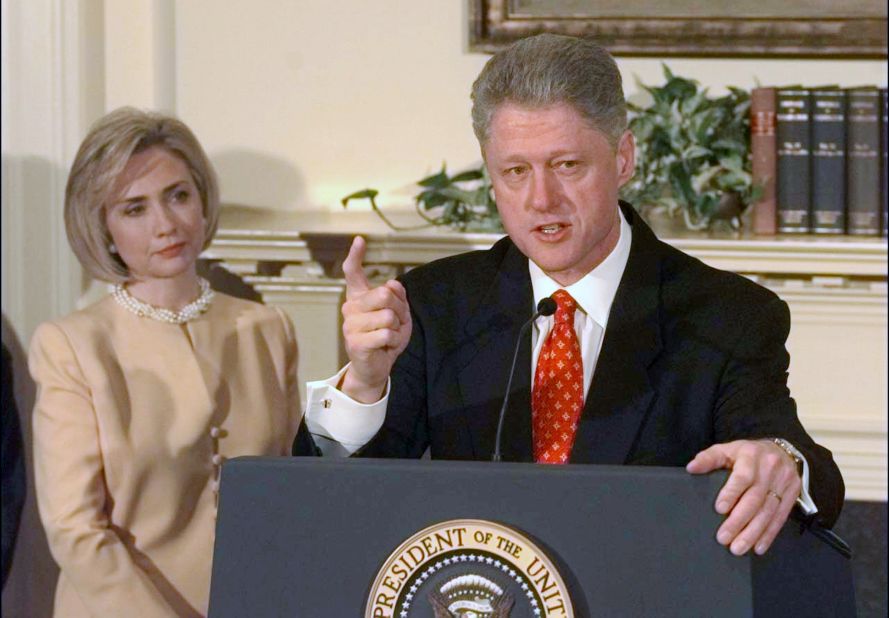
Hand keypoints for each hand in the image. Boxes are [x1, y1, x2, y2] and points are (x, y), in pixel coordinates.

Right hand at [340, 236, 411, 402]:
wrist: (376, 367)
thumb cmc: (385, 338)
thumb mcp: (398, 315)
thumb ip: (397, 297)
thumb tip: (393, 283)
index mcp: (358, 298)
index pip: (353, 272)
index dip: (356, 255)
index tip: (360, 240)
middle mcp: (350, 308)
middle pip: (384, 294)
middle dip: (399, 310)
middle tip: (396, 323)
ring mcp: (350, 325)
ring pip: (388, 316)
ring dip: (398, 328)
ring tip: (389, 337)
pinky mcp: (355, 342)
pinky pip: (387, 333)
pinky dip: (395, 341)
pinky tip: (387, 346)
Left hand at [686, 439, 800, 555]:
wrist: (783, 451)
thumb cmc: (747, 454)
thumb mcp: (728, 449)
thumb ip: (709, 458)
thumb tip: (691, 468)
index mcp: (751, 456)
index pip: (742, 477)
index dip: (731, 493)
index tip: (720, 509)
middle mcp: (770, 469)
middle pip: (755, 499)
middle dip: (739, 521)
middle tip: (723, 538)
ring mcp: (784, 483)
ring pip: (768, 512)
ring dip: (752, 533)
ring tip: (738, 548)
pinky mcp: (793, 495)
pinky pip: (780, 518)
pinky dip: (769, 535)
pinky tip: (758, 547)